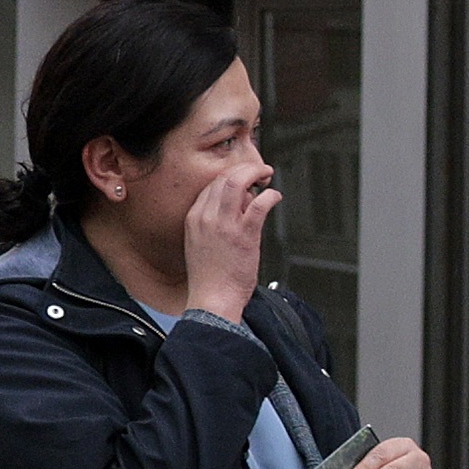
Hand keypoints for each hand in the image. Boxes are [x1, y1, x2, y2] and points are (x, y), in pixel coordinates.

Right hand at [196, 161, 286, 301]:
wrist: (213, 299)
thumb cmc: (211, 277)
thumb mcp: (202, 243)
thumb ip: (217, 222)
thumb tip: (240, 205)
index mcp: (194, 218)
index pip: (212, 184)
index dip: (231, 176)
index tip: (244, 178)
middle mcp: (207, 217)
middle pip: (224, 177)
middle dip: (245, 169)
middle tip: (259, 171)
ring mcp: (224, 224)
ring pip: (237, 183)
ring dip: (255, 173)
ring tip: (266, 175)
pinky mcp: (244, 235)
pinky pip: (259, 204)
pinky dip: (270, 196)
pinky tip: (274, 197)